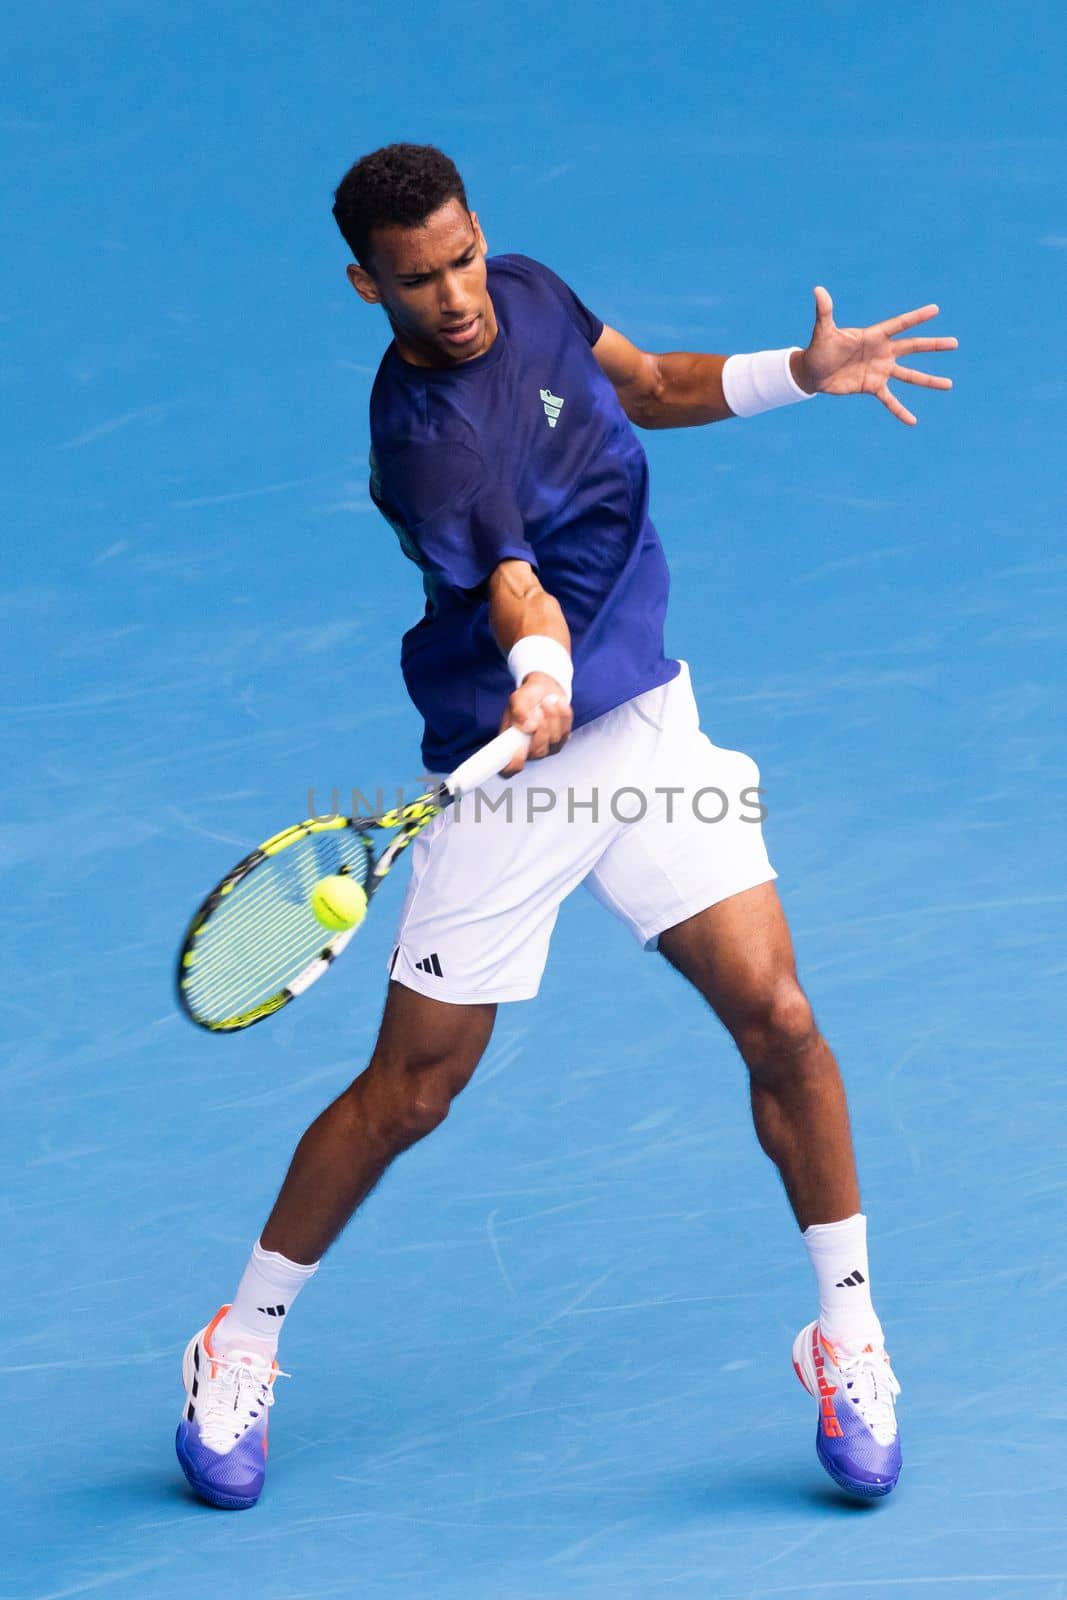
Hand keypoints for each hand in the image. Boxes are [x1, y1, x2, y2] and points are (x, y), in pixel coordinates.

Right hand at [499, 673, 572, 774]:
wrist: (543, 690)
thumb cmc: (527, 698)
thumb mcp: (517, 698)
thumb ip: (519, 711)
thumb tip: (527, 726)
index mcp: (510, 744)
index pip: (507, 769)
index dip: (514, 764)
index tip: (519, 748)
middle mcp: (528, 750)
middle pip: (538, 752)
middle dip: (542, 729)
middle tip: (539, 710)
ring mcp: (546, 747)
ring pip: (554, 740)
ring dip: (552, 717)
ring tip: (547, 701)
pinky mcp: (561, 739)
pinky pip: (566, 731)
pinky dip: (563, 715)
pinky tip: (558, 704)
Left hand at [793, 286, 957, 425]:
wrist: (813, 372)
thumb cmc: (819, 348)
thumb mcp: (823, 331)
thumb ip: (825, 312)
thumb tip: (817, 290)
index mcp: (874, 336)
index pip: (899, 325)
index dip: (916, 317)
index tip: (935, 310)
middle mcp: (882, 352)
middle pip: (912, 347)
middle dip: (933, 345)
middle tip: (954, 343)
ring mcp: (880, 370)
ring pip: (910, 376)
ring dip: (929, 380)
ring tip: (949, 385)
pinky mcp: (873, 387)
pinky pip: (890, 401)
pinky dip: (900, 411)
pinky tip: (912, 421)